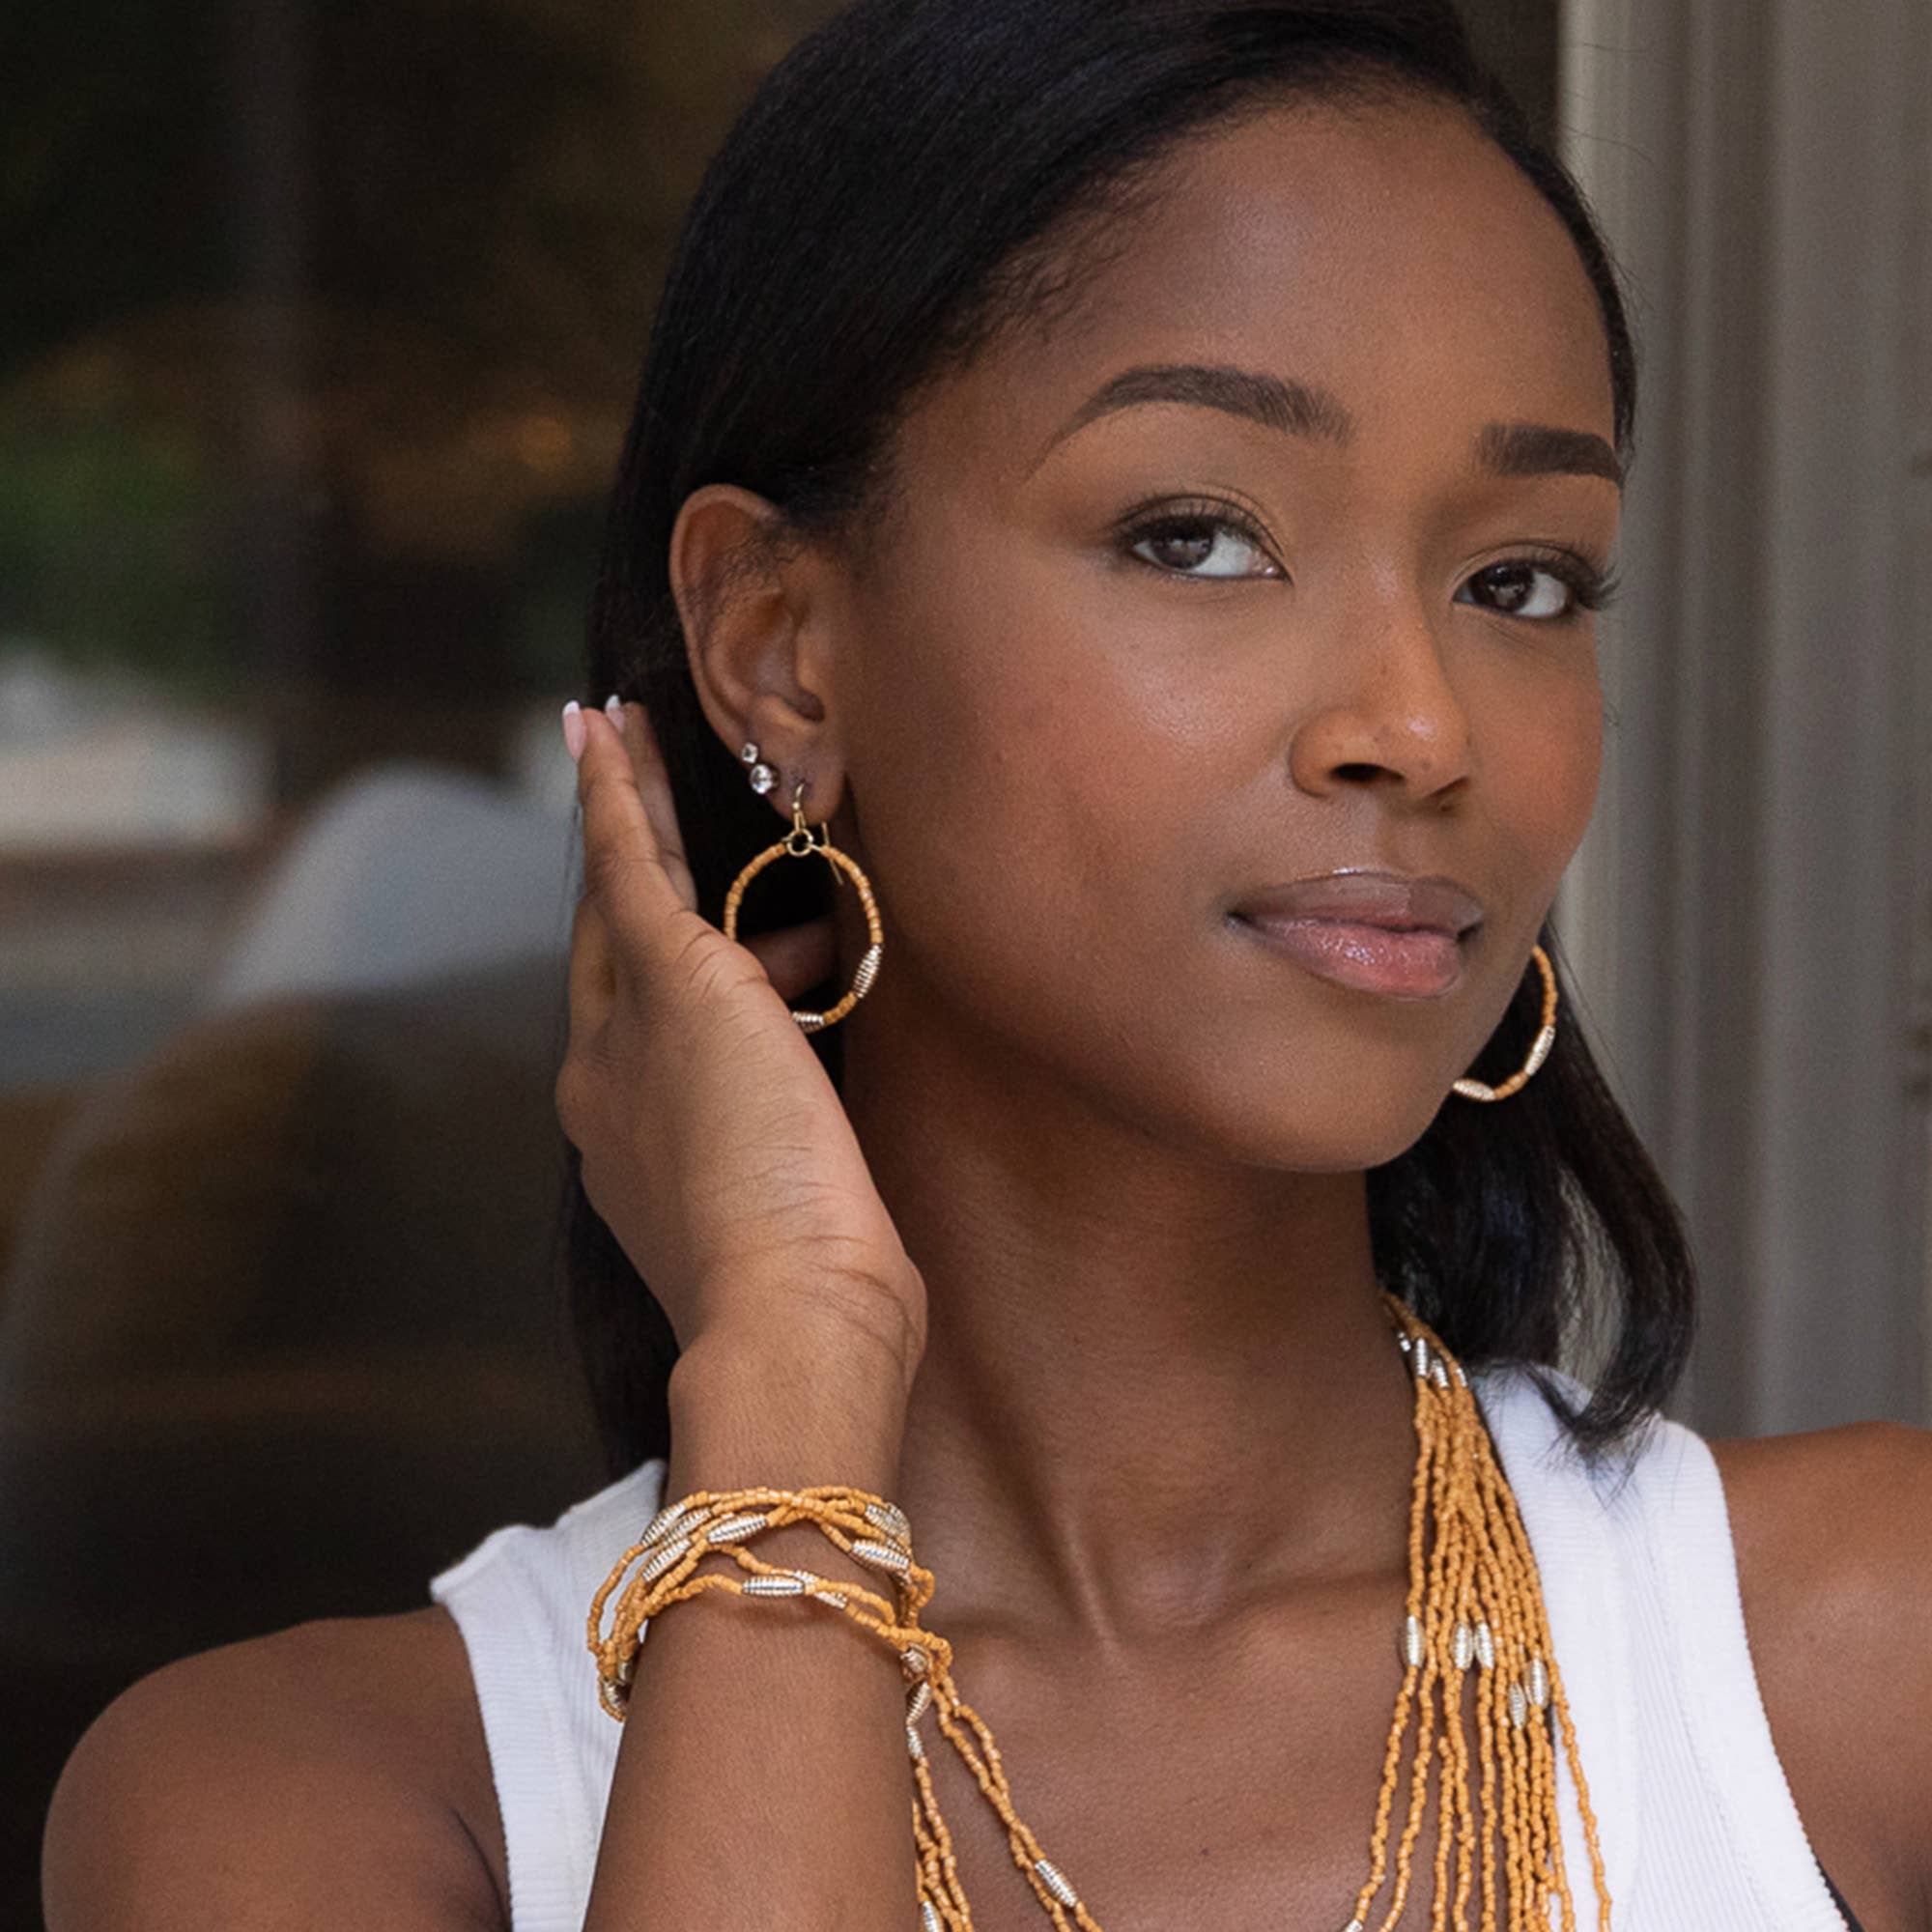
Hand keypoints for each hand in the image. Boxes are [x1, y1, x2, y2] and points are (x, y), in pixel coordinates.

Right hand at [555, 699, 925, 1392]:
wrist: (789, 1319)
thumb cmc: (815, 1294)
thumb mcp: (792, 1207)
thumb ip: (787, 1137)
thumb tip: (812, 1066)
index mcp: (630, 1147)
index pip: (641, 1035)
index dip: (666, 976)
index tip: (704, 941)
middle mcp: (604, 1084)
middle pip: (614, 955)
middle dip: (622, 877)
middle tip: (624, 796)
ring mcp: (627, 1033)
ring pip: (618, 897)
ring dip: (626, 812)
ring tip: (636, 739)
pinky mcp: (671, 986)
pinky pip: (632, 866)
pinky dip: (617, 795)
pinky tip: (603, 728)